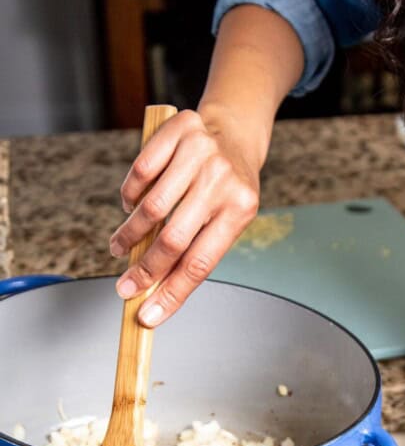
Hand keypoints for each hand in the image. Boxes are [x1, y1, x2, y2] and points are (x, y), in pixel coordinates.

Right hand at [110, 108, 259, 326]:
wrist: (234, 134)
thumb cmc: (227, 187)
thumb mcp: (226, 218)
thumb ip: (195, 248)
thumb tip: (157, 293)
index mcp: (241, 209)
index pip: (201, 262)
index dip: (172, 294)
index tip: (148, 316)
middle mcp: (223, 180)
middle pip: (174, 239)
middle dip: (144, 271)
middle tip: (125, 288)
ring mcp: (202, 153)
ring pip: (151, 207)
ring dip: (130, 234)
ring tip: (121, 246)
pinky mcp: (180, 129)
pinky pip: (141, 171)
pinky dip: (130, 195)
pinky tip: (131, 205)